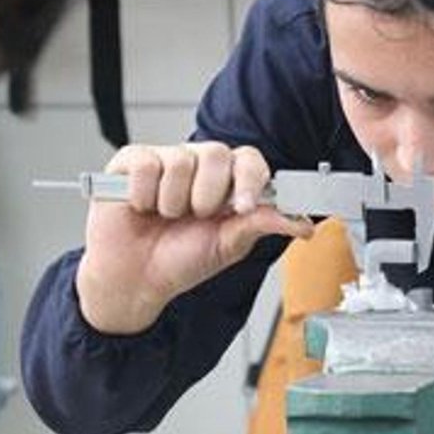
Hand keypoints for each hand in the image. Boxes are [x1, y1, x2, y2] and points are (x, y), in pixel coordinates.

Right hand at [75, 142, 313, 333]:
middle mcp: (198, 165)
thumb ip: (262, 225)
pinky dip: (144, 196)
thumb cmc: (179, 261)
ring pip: (180, 161)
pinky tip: (141, 208)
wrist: (135, 280)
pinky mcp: (131, 162)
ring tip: (165, 217)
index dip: (248, 180)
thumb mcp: (228, 246)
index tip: (241, 207)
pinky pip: (146, 165)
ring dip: (172, 202)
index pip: (249, 160)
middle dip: (206, 197)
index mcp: (226, 182)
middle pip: (215, 153)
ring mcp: (164, 160)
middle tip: (194, 218)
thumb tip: (303, 223)